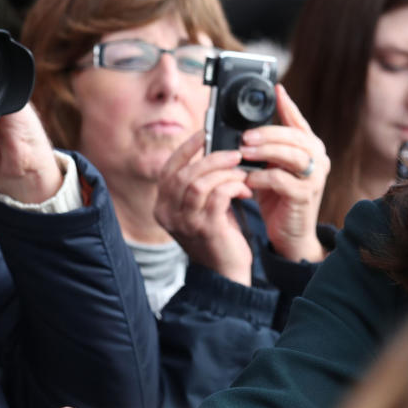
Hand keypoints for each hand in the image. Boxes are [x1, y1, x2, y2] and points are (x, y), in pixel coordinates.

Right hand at [154, 131, 253, 284]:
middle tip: (235, 155)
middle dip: (212, 159)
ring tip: (241, 174)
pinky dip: (233, 187)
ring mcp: (185, 223)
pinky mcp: (206, 229)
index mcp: (163, 206)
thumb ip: (201, 183)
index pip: (168, 169)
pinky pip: (217, 196)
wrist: (226, 274)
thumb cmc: (219, 237)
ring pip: (199, 182)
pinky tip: (244, 192)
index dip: (186, 149)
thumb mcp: (202, 208)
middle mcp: (168, 214)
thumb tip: (215, 151)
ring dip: (224, 173)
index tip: (205, 134)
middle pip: (183, 173)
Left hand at [240, 85, 328, 262]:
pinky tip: (248, 179)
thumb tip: (246, 126)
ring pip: (291, 155)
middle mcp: (318, 159)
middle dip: (268, 133)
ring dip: (265, 152)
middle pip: (295, 137)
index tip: (276, 89)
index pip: (299, 122)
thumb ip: (268, 147)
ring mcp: (315, 178)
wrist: (290, 234)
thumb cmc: (278, 198)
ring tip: (243, 153)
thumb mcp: (272, 166)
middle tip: (245, 136)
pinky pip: (282, 180)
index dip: (288, 105)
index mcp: (311, 148)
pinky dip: (261, 178)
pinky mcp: (305, 196)